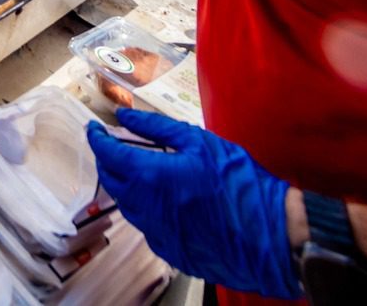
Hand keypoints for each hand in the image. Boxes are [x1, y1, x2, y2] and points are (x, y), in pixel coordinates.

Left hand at [86, 109, 301, 300]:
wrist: (272, 234)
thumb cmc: (238, 182)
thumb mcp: (199, 142)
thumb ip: (155, 127)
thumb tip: (124, 116)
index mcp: (149, 177)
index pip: (107, 155)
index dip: (97, 139)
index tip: (95, 129)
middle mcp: (145, 208)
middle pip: (111, 182)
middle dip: (108, 162)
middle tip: (116, 147)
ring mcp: (156, 234)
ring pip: (127, 206)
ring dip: (127, 186)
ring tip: (142, 170)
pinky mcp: (171, 251)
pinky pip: (148, 226)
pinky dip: (148, 209)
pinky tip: (167, 200)